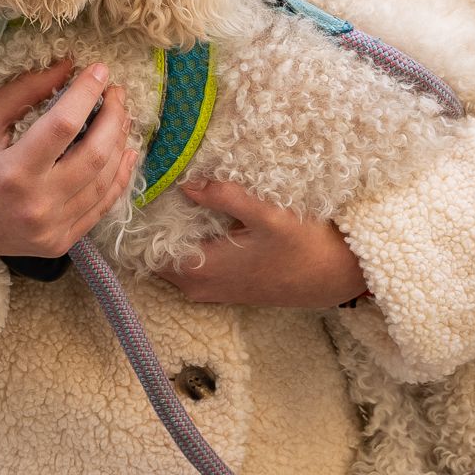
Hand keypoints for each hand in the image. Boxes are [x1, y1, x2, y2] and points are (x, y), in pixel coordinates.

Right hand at [0, 59, 133, 263]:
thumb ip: (25, 92)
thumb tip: (67, 67)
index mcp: (12, 172)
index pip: (64, 124)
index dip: (86, 92)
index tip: (99, 70)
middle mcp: (36, 205)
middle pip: (95, 154)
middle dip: (114, 116)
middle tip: (116, 92)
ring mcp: (51, 229)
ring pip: (104, 181)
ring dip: (119, 143)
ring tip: (120, 116)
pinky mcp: (60, 243)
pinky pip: (101, 207)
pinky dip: (119, 177)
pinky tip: (126, 152)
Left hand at [156, 179, 368, 308]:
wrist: (335, 278)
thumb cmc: (305, 247)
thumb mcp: (268, 215)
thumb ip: (225, 197)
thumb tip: (186, 184)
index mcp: (202, 269)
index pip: (146, 252)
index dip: (140, 223)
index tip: (140, 192)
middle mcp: (199, 286)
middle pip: (154, 257)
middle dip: (151, 227)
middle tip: (153, 188)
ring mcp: (210, 290)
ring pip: (171, 263)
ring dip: (168, 235)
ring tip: (171, 199)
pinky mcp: (223, 288)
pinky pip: (188, 267)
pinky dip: (185, 245)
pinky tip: (196, 219)